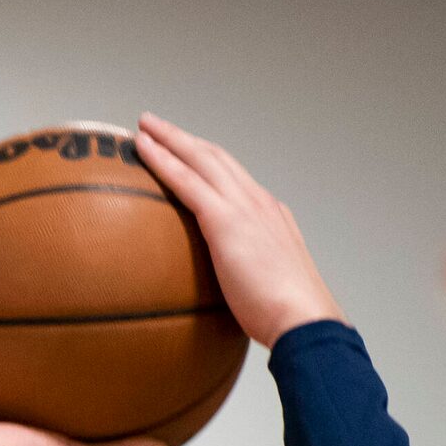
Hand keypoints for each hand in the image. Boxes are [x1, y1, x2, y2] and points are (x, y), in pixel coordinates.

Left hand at [135, 113, 341, 347]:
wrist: (304, 319)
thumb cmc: (287, 319)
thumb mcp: (266, 291)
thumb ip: (245, 284)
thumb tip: (225, 301)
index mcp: (270, 216)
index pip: (235, 179)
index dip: (209, 162)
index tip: (188, 152)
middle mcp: (258, 202)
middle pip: (216, 158)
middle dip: (186, 139)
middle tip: (157, 125)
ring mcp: (243, 206)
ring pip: (200, 159)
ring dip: (170, 138)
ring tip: (144, 127)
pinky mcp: (224, 219)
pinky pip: (185, 181)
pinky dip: (162, 160)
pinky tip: (142, 149)